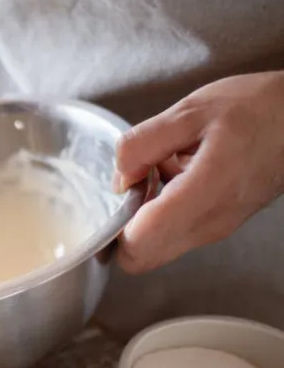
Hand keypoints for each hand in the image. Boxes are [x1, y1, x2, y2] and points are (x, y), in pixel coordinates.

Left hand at [114, 71, 283, 272]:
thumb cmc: (256, 110)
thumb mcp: (190, 111)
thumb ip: (142, 145)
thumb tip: (118, 179)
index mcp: (202, 195)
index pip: (138, 245)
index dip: (112, 228)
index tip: (118, 193)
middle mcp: (208, 224)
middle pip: (142, 258)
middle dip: (125, 226)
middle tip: (137, 180)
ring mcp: (216, 229)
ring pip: (158, 246)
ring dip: (146, 216)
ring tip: (163, 168)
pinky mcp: (220, 225)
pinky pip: (178, 233)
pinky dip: (165, 211)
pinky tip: (179, 171)